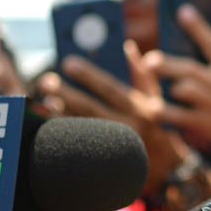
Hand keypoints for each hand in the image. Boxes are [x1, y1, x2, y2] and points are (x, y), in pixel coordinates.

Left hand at [39, 43, 185, 191]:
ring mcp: (115, 145)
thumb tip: (127, 47)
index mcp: (141, 108)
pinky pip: (79, 142)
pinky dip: (64, 128)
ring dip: (60, 111)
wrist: (164, 163)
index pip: (110, 88)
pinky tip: (52, 116)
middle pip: (90, 108)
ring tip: (46, 96)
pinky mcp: (105, 157)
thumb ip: (142, 72)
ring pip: (81, 127)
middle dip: (66, 92)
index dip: (88, 75)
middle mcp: (128, 127)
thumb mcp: (155, 96)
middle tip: (47, 80)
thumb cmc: (155, 122)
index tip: (69, 62)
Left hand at [143, 5, 210, 152]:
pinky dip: (163, 111)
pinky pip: (178, 116)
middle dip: (165, 64)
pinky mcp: (209, 124)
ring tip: (159, 90)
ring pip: (183, 90)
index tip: (183, 11)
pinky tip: (155, 108)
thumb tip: (192, 40)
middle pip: (189, 69)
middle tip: (149, 61)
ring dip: (169, 89)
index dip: (198, 27)